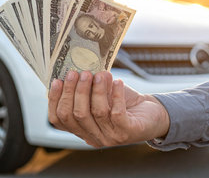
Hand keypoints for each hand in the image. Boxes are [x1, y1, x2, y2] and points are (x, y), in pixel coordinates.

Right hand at [48, 70, 169, 147]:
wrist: (152, 114)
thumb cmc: (122, 102)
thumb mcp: (100, 96)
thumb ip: (86, 89)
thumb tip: (72, 70)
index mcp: (81, 129)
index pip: (59, 119)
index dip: (55, 100)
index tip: (58, 80)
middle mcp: (93, 137)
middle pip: (75, 115)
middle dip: (75, 91)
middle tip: (80, 73)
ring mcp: (110, 137)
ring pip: (95, 112)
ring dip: (96, 90)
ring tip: (100, 74)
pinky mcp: (128, 132)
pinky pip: (117, 113)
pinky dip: (116, 95)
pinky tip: (117, 82)